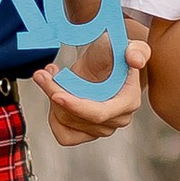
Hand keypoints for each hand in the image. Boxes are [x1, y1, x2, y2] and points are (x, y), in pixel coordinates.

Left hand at [31, 37, 147, 143]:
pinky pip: (65, 136)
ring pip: (67, 122)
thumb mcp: (127, 45)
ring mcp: (103, 128)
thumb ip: (136, 50)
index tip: (56, 95)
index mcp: (129, 101)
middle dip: (55, 94)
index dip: (76, 107)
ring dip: (53, 99)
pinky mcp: (88, 133)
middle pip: (78, 117)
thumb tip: (136, 60)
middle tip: (43, 74)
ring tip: (51, 76)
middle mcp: (118, 119)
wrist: (105, 63)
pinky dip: (54, 117)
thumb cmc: (114, 53)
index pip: (100, 113)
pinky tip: (56, 97)